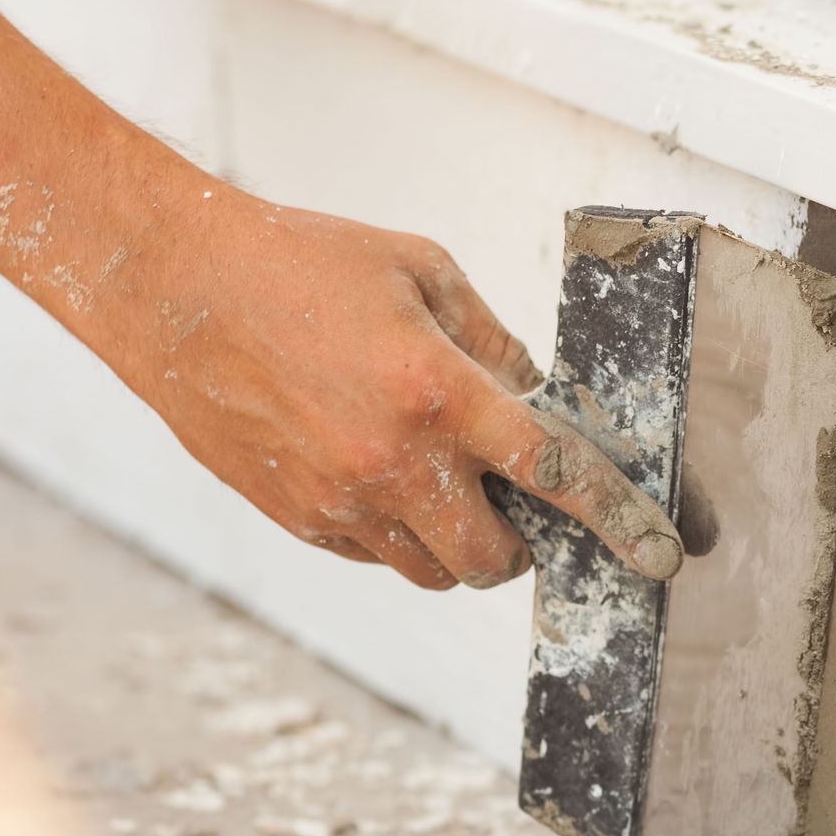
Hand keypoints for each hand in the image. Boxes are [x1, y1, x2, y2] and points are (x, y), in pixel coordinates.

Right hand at [95, 187, 685, 590]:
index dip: (619, 520)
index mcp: (439, 390)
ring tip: (437, 485)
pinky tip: (375, 476)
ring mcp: (341, 501)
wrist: (173, 289)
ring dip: (457, 546)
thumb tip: (538, 400)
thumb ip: (490, 343)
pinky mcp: (298, 519)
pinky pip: (374, 558)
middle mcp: (394, 461)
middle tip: (510, 505)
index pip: (557, 473)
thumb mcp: (419, 272)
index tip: (662, 554)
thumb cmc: (299, 264)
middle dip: (520, 546)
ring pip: (434, 572)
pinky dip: (395, 535)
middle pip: (495, 558)